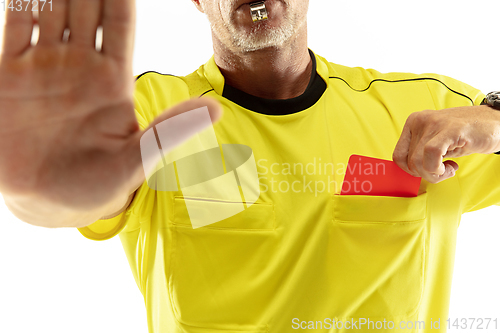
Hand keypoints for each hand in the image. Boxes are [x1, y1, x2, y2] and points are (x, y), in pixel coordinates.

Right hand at [0, 0, 220, 209]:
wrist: (47, 204)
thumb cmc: (96, 188)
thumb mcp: (137, 161)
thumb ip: (168, 132)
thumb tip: (216, 109)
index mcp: (112, 82)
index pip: (121, 25)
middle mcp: (80, 67)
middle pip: (86, 8)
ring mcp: (44, 67)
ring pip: (50, 10)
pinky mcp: (10, 74)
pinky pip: (15, 26)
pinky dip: (20, 2)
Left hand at [392, 105, 499, 183]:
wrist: (496, 122)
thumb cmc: (465, 134)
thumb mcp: (436, 140)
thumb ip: (419, 152)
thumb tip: (408, 171)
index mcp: (413, 122)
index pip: (398, 155)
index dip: (410, 171)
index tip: (426, 171)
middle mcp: (420, 120)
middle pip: (409, 162)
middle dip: (426, 174)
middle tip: (443, 171)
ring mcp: (434, 123)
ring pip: (418, 162)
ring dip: (435, 174)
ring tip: (449, 168)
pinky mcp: (449, 130)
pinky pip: (431, 155)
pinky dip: (439, 169)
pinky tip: (452, 166)